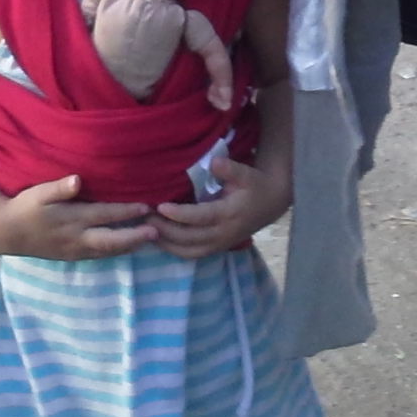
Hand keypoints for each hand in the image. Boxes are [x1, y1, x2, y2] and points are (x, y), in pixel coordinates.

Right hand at [0, 174, 156, 258]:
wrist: (6, 233)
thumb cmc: (24, 207)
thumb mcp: (39, 193)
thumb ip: (59, 188)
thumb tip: (78, 180)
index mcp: (72, 220)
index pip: (105, 215)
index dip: (126, 212)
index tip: (146, 208)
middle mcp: (77, 238)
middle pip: (111, 240)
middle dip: (135, 236)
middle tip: (157, 232)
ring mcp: (74, 250)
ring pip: (107, 250)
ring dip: (128, 245)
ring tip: (148, 240)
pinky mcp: (71, 256)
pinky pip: (98, 255)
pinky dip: (115, 251)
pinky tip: (125, 247)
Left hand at [153, 152, 288, 258]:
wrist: (270, 204)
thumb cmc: (254, 186)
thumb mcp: (246, 173)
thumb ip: (229, 169)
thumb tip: (213, 163)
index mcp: (228, 214)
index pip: (200, 218)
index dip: (179, 215)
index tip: (161, 206)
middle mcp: (222, 234)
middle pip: (189, 238)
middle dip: (165, 230)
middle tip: (145, 218)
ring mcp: (219, 244)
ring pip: (188, 251)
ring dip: (166, 243)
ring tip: (147, 230)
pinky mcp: (215, 248)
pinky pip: (191, 254)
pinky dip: (174, 249)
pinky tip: (160, 239)